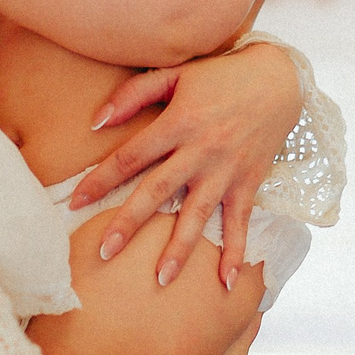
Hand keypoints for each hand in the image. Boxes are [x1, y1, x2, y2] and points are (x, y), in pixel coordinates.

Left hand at [70, 44, 301, 289]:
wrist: (279, 78)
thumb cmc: (219, 76)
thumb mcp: (176, 73)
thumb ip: (134, 93)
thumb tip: (96, 122)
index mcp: (178, 122)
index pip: (130, 157)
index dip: (100, 180)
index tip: (75, 203)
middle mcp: (201, 150)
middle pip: (158, 190)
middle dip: (130, 222)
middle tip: (105, 251)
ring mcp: (226, 169)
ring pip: (197, 213)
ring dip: (180, 248)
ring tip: (161, 279)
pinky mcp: (249, 182)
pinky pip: (240, 221)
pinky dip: (235, 252)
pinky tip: (225, 281)